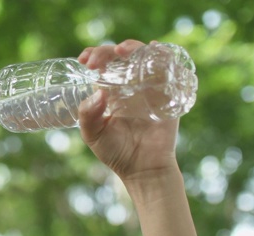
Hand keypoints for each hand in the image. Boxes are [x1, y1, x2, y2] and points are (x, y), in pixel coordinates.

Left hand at [76, 40, 180, 181]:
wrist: (143, 169)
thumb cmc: (116, 152)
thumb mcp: (93, 135)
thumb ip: (88, 116)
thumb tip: (98, 92)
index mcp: (111, 91)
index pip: (103, 65)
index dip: (94, 55)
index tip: (84, 60)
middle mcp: (130, 85)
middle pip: (121, 56)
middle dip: (108, 51)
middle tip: (96, 61)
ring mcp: (150, 88)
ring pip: (145, 56)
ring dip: (135, 47)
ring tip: (122, 51)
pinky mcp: (168, 94)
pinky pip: (170, 69)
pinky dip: (163, 55)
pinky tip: (155, 50)